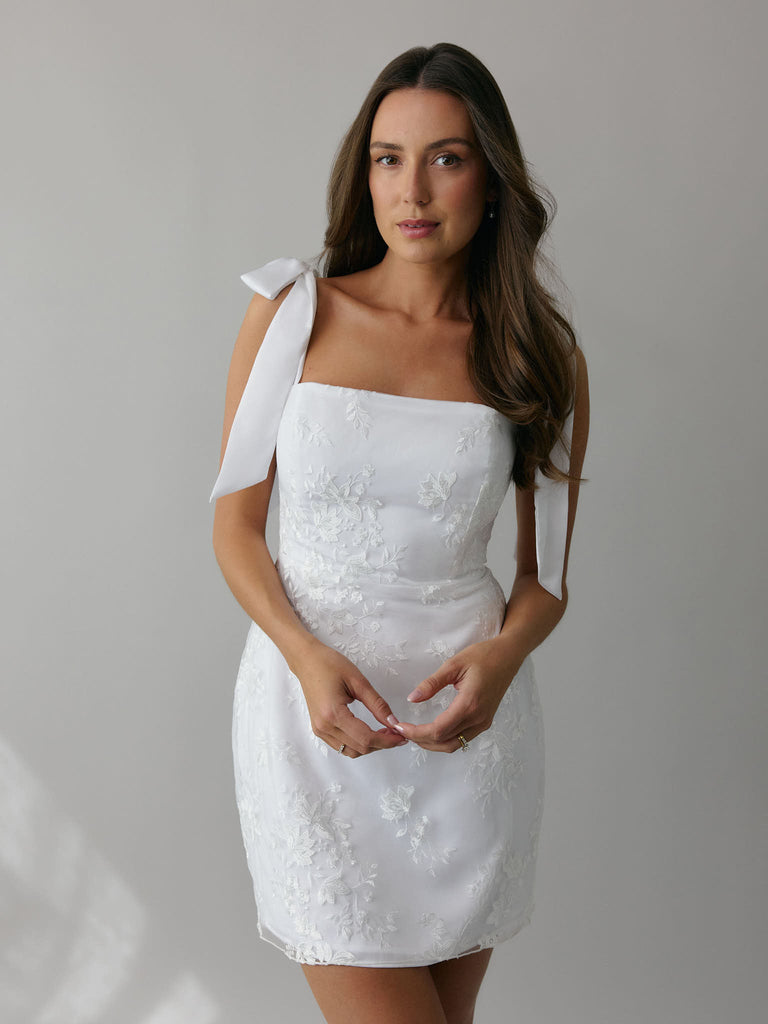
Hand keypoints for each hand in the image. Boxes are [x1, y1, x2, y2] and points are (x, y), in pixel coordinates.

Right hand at [292, 642, 407, 757]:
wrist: (307, 661)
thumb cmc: (329, 665)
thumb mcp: (358, 681)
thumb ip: (377, 704)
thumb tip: (394, 722)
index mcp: (333, 714)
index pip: (366, 738)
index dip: (387, 741)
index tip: (402, 736)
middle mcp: (324, 727)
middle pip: (360, 748)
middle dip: (382, 744)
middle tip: (397, 732)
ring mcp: (320, 730)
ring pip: (351, 751)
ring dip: (370, 746)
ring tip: (384, 733)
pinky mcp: (319, 729)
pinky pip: (341, 746)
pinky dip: (358, 744)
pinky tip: (369, 733)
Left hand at [386, 640, 522, 752]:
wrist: (509, 655)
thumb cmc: (483, 655)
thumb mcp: (453, 664)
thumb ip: (432, 684)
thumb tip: (412, 699)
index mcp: (469, 704)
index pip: (438, 730)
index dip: (416, 733)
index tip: (400, 726)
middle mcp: (478, 718)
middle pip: (444, 742)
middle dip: (421, 740)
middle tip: (402, 731)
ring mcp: (483, 722)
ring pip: (454, 745)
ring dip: (432, 743)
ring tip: (414, 733)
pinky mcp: (485, 721)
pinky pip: (462, 739)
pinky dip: (445, 739)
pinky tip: (432, 730)